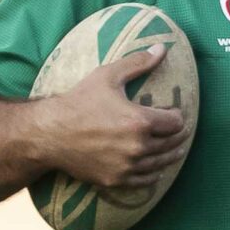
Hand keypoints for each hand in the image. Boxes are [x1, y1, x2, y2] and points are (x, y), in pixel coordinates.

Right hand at [34, 46, 189, 191]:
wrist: (49, 133)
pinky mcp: (117, 180)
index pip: (176, 123)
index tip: (173, 112)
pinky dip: (154, 174)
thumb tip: (162, 48)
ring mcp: (128, 166)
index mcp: (140, 122)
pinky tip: (157, 169)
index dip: (177, 116)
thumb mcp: (107, 76)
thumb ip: (137, 63)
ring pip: (161, 163)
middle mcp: (138, 147)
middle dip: (178, 135)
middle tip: (181, 132)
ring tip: (176, 150)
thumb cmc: (78, 101)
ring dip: (171, 155)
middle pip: (172, 144)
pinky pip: (146, 180)